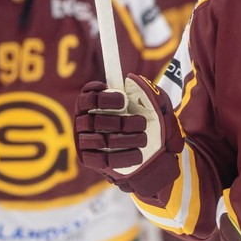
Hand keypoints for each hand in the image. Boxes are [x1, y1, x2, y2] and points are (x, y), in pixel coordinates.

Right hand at [75, 73, 183, 196]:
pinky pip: (101, 160)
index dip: (102, 98)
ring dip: (125, 139)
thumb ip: (143, 90)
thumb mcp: (152, 103)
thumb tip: (130, 80)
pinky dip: (123, 156)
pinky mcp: (91, 160)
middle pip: (92, 120)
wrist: (156, 151)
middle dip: (120, 122)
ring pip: (99, 140)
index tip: (123, 100)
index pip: (86, 98)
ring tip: (143, 139)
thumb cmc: (150, 121)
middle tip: (140, 123)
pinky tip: (138, 153)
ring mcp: (85, 142)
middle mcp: (84, 122)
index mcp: (93, 104)